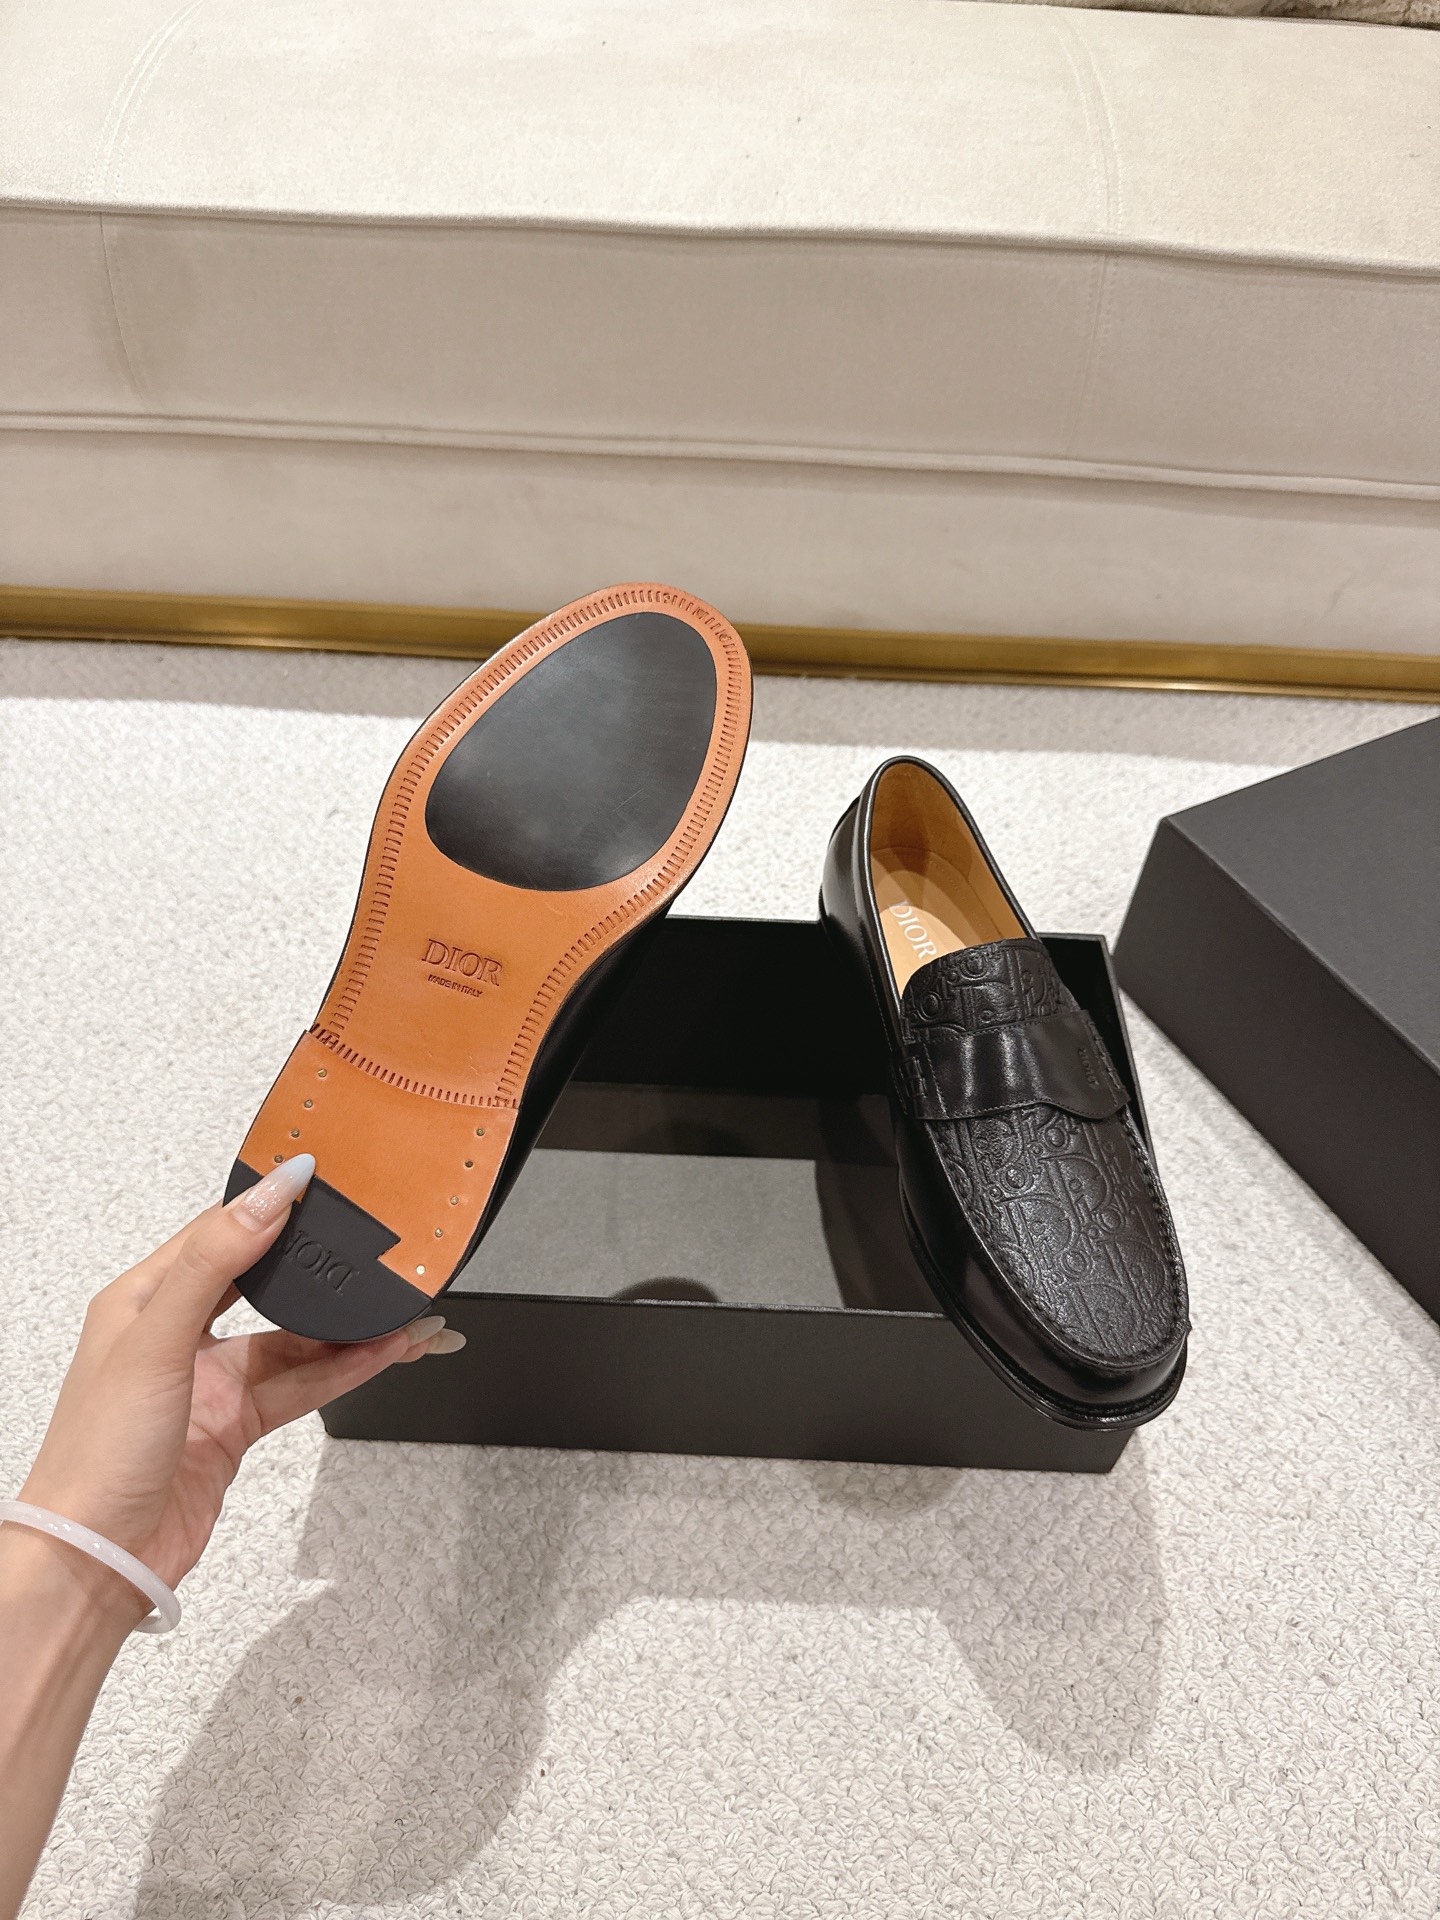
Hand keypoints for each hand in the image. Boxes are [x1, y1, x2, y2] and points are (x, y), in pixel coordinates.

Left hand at [17, 1155, 462, 1612]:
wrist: (98, 1560)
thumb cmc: (96, 1455)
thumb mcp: (155, 1340)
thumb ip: (212, 1263)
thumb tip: (266, 1197)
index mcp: (146, 1298)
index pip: (220, 1231)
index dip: (272, 1205)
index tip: (321, 1180)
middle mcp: (180, 1335)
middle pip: (270, 1286)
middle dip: (326, 1272)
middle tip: (381, 1254)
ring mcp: (212, 1382)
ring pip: (298, 1340)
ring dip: (353, 1329)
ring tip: (410, 1315)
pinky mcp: (236, 1425)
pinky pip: (304, 1384)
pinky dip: (348, 1368)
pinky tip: (386, 1354)